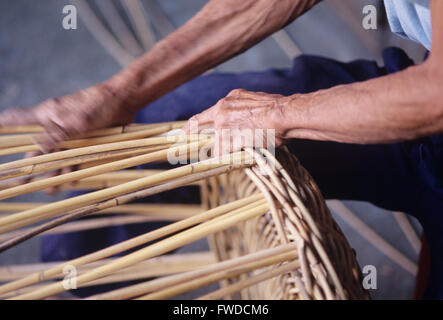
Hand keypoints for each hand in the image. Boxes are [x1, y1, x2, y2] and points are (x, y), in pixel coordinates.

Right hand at [0, 82, 135, 194]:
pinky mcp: (88, 140)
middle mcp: (57, 125)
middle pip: (39, 147)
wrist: (124, 102)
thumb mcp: (75, 121)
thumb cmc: (96, 105)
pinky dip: (74, 169)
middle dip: (31, 165)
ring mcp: (72, 134)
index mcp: (47, 115)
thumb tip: (37, 150)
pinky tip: (72, 180)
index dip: (3, 124)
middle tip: (22, 182)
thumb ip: (55, 136)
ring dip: (54, 173)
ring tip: (50, 190)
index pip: (18, 119)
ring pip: (58, 156)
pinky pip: (77, 158)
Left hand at [183, 89, 288, 153]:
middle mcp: (223, 108)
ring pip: (218, 143)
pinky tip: (238, 158)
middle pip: (201, 123)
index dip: (195, 122)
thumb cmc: (281, 111)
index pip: (209, 111)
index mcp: (232, 98)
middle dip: (190, 132)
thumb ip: (249, 113)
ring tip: (242, 149)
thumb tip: (253, 123)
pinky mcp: (226, 138)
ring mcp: (223, 124)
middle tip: (180, 138)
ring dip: (226, 149)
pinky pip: (222, 154)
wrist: (284, 114)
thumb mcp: (260, 104)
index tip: (184, 129)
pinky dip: (229, 158)